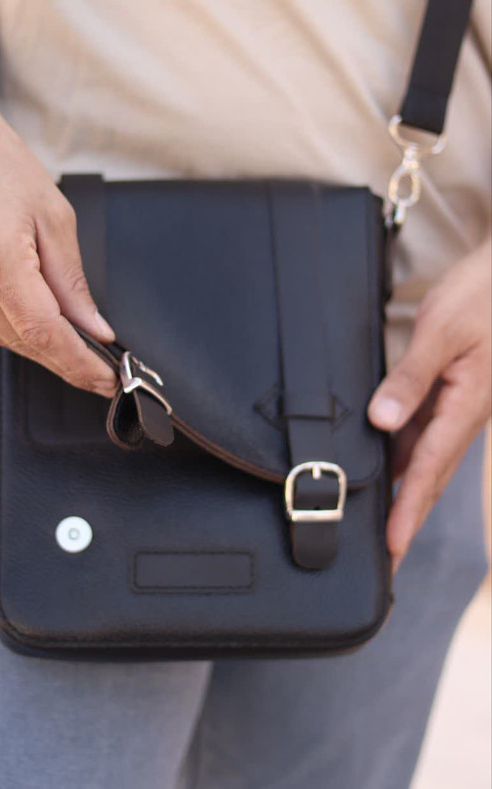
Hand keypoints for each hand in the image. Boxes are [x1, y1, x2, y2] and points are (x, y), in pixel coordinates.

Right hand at [0, 103, 117, 395]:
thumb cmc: (1, 169)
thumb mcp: (55, 218)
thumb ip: (73, 284)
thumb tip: (95, 331)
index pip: (42, 330)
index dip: (77, 362)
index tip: (106, 379)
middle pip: (21, 340)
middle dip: (64, 358)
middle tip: (97, 369)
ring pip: (0, 338)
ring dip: (36, 342)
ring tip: (65, 333)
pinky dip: (7, 325)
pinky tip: (23, 309)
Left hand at [368, 241, 490, 571]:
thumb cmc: (482, 296)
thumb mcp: (443, 332)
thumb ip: (411, 378)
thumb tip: (381, 420)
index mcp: (463, 407)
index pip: (429, 470)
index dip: (408, 511)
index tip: (391, 549)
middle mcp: (460, 416)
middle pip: (427, 478)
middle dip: (406, 520)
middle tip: (385, 561)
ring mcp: (455, 408)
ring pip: (424, 460)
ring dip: (404, 494)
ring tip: (378, 528)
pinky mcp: (448, 394)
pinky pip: (422, 435)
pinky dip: (403, 458)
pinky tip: (381, 470)